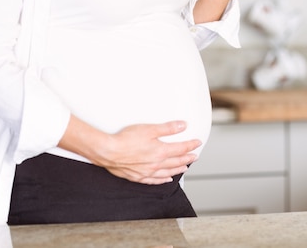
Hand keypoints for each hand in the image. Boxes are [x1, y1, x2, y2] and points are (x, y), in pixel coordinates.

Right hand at [60, 117, 201, 184]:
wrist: (109, 152)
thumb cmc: (126, 139)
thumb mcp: (149, 129)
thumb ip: (167, 128)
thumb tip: (182, 126)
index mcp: (160, 151)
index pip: (181, 149)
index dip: (191, 145)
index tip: (197, 143)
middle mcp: (156, 164)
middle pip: (177, 161)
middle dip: (187, 158)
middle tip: (195, 155)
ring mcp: (148, 172)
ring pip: (168, 172)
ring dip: (178, 169)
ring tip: (185, 167)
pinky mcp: (139, 176)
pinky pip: (155, 180)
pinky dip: (163, 179)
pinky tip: (167, 178)